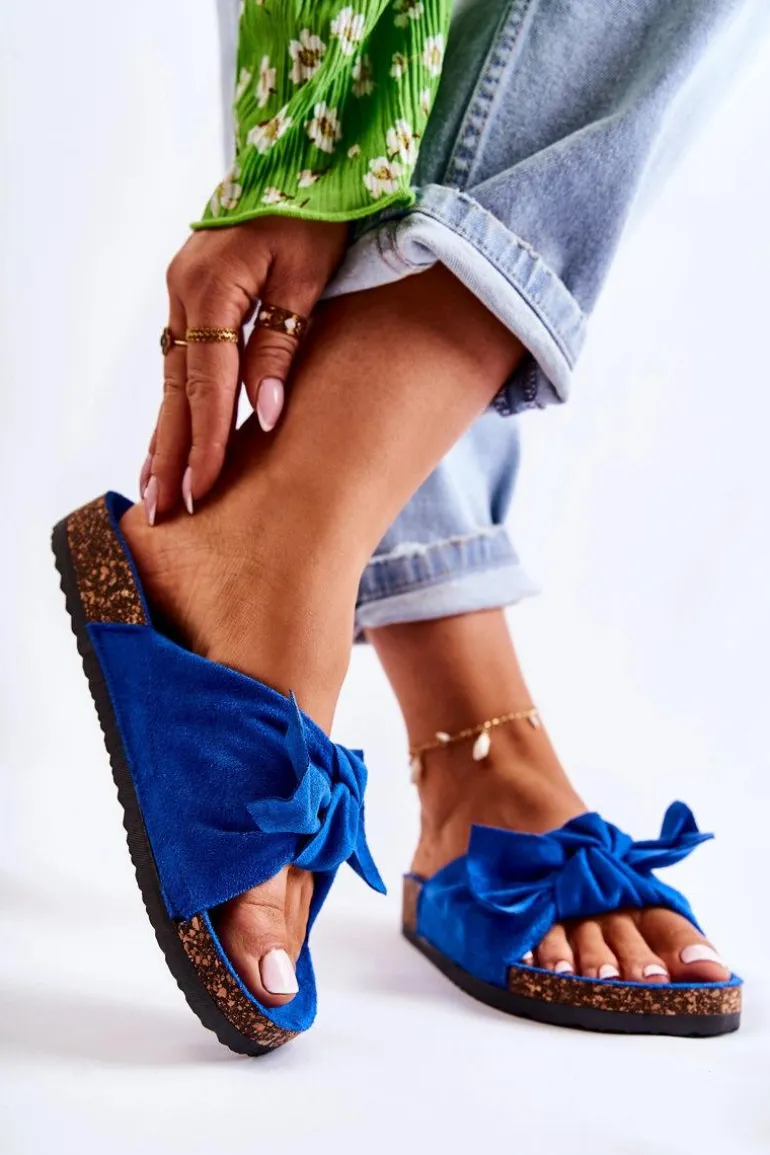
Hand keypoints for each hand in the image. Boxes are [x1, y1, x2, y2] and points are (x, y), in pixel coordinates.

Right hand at [141, 216, 348, 521]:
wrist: (301, 154)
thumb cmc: (315, 211)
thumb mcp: (307, 277)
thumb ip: (280, 346)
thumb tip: (266, 414)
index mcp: (213, 289)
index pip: (208, 384)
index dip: (207, 441)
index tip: (202, 489)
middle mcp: (185, 293)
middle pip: (177, 389)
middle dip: (171, 453)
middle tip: (162, 510)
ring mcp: (181, 291)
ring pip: (171, 378)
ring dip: (165, 434)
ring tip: (155, 487)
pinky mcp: (190, 293)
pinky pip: (178, 360)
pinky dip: (175, 402)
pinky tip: (170, 434)